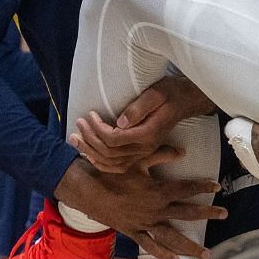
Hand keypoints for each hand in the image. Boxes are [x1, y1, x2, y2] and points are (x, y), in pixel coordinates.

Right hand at [55, 161, 224, 258]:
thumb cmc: (111, 172)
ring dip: (190, 246)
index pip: (187, 188)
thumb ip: (161, 154)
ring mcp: (145, 224)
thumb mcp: (136, 159)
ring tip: (205, 254)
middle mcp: (156, 210)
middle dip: (207, 214)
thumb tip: (183, 151)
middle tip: (224, 215)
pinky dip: (162, 255)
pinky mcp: (133, 232)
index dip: (203, 187)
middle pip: (187, 213)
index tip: (217, 187)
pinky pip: (150, 246)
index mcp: (158, 191)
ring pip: (172, 237)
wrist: (87, 190)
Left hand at [69, 76, 214, 173]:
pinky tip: (88, 154)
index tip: (90, 114)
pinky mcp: (141, 153)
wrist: (185, 101)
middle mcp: (145, 147)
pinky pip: (117, 166)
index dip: (98, 129)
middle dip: (90, 138)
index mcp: (148, 134)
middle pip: (110, 152)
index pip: (115, 139)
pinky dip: (100, 163)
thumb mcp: (156, 93)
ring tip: (74, 138)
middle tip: (78, 123)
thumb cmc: (170, 93)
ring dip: (90, 151)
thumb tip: (120, 122)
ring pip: (111, 161)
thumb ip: (138, 108)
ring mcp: (143, 152)